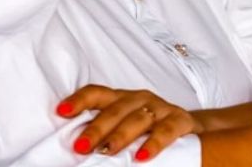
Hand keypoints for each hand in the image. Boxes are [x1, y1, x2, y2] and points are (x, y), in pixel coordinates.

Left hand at [55, 84, 203, 160]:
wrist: (190, 127)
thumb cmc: (150, 127)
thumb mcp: (127, 123)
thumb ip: (107, 130)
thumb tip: (77, 147)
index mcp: (121, 98)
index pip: (97, 93)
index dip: (79, 100)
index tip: (61, 111)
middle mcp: (138, 98)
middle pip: (114, 110)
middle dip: (96, 128)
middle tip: (80, 145)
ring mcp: (160, 108)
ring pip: (137, 119)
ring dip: (120, 136)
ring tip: (107, 151)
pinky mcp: (180, 120)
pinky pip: (166, 131)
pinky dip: (154, 144)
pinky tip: (142, 157)